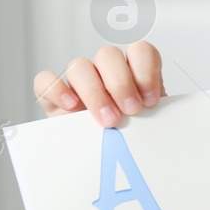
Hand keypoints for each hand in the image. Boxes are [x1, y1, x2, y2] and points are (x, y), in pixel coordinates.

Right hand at [33, 41, 164, 126]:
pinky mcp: (53, 96)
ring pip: (79, 66)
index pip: (140, 51)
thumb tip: (163, 119)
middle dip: (121, 84)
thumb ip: (156, 115)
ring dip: (95, 92)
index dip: (146, 71)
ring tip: (108, 119)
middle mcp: (105, 72)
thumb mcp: (151, 125)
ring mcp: (78, 82)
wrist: (107, 158)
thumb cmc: (132, 137)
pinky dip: (58, 90)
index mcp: (134, 73)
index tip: (151, 100)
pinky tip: (72, 107)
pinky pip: (46, 80)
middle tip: (131, 110)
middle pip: (108, 55)